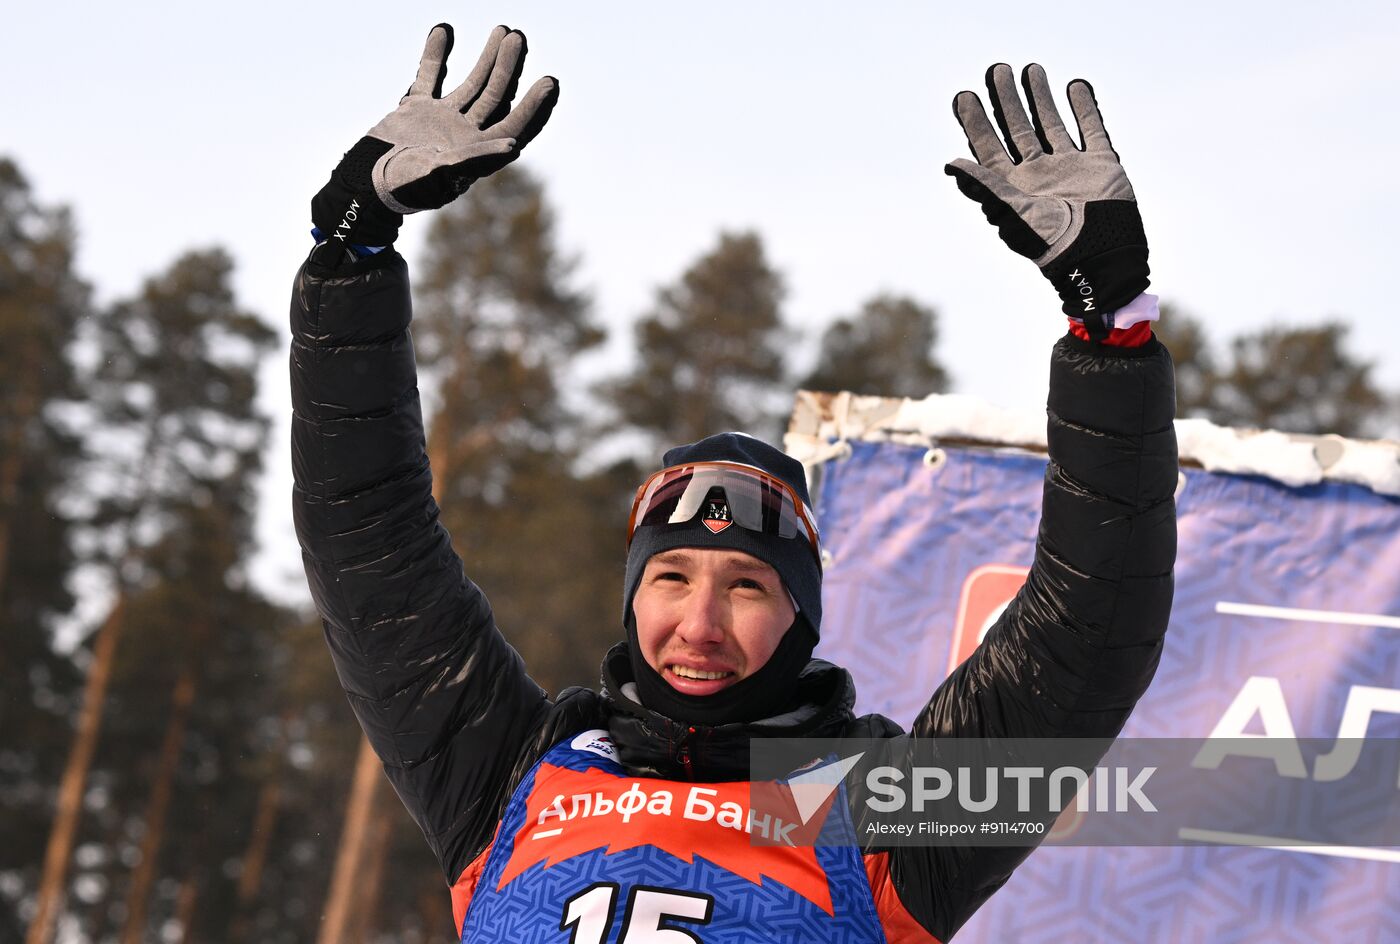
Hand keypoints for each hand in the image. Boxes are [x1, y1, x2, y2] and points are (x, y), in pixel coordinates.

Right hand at [312, 24, 558, 246]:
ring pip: (473, 84)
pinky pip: (429, 76)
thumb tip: (514, 146)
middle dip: (510, 68)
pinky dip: (435, 54)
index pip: (515, 126)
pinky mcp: (416, 108)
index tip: (550, 81)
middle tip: (518, 38)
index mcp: (478, 154)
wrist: (365, 182)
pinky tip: (444, 29)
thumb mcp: (441, 175)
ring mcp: (442, 120)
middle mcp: (465, 135)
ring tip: (503, 30)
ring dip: (488, 59)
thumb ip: (476, 159)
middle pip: (497, 97)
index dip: (534, 107)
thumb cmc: (405, 187)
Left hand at [945, 64, 1147, 332]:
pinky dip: (1084, 108)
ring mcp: (1069, 168)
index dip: (974, 123)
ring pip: (1051, 124)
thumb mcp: (1011, 214)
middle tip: (996, 70)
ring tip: (1031, 70)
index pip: (987, 148)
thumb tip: (950, 164)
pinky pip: (1092, 130)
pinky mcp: (1101, 165)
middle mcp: (1038, 174)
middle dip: (1006, 101)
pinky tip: (1075, 87)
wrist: (1099, 256)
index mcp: (1012, 187)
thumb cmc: (1051, 243)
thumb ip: (984, 187)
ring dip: (1041, 98)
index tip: (963, 96)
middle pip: (1017, 129)